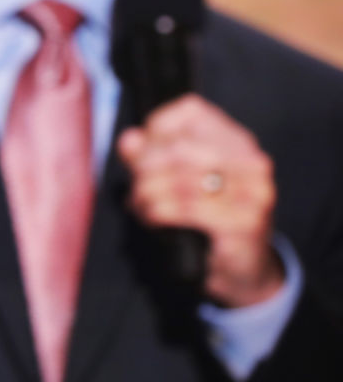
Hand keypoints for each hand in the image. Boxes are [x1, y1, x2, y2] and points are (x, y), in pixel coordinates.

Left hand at [117, 94, 283, 307]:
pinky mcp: (245, 223)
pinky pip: (185, 209)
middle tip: (135, 187)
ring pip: (179, 179)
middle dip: (144, 167)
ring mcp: (253, 192)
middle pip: (179, 147)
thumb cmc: (205, 220)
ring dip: (147, 193)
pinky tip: (151, 219)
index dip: (155, 128)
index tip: (139, 152)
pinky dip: (157, 212)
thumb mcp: (175, 181)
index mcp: (237, 142)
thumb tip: (129, 139)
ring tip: (140, 205)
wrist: (242, 271)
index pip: (191, 111)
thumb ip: (150, 156)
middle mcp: (251, 161)